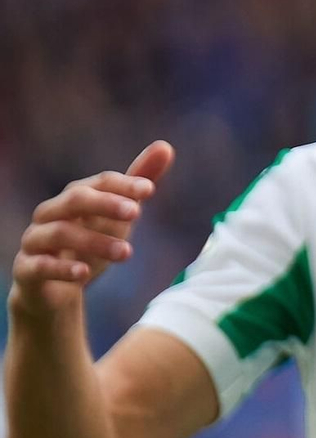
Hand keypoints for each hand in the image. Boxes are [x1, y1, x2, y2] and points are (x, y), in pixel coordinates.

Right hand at [9, 141, 174, 325]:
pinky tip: (84, 273)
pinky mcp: (26, 269)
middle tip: (136, 213)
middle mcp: (51, 213)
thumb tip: (165, 147)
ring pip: (60, 233)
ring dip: (95, 241)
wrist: (54, 290)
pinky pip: (39, 265)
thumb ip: (138, 183)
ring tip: (127, 253)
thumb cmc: (89, 244)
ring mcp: (35, 241)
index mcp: (75, 197)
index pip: (99, 182)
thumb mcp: (118, 215)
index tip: (149, 190)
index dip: (123, 184)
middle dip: (105, 204)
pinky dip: (61, 268)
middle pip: (75, 200)